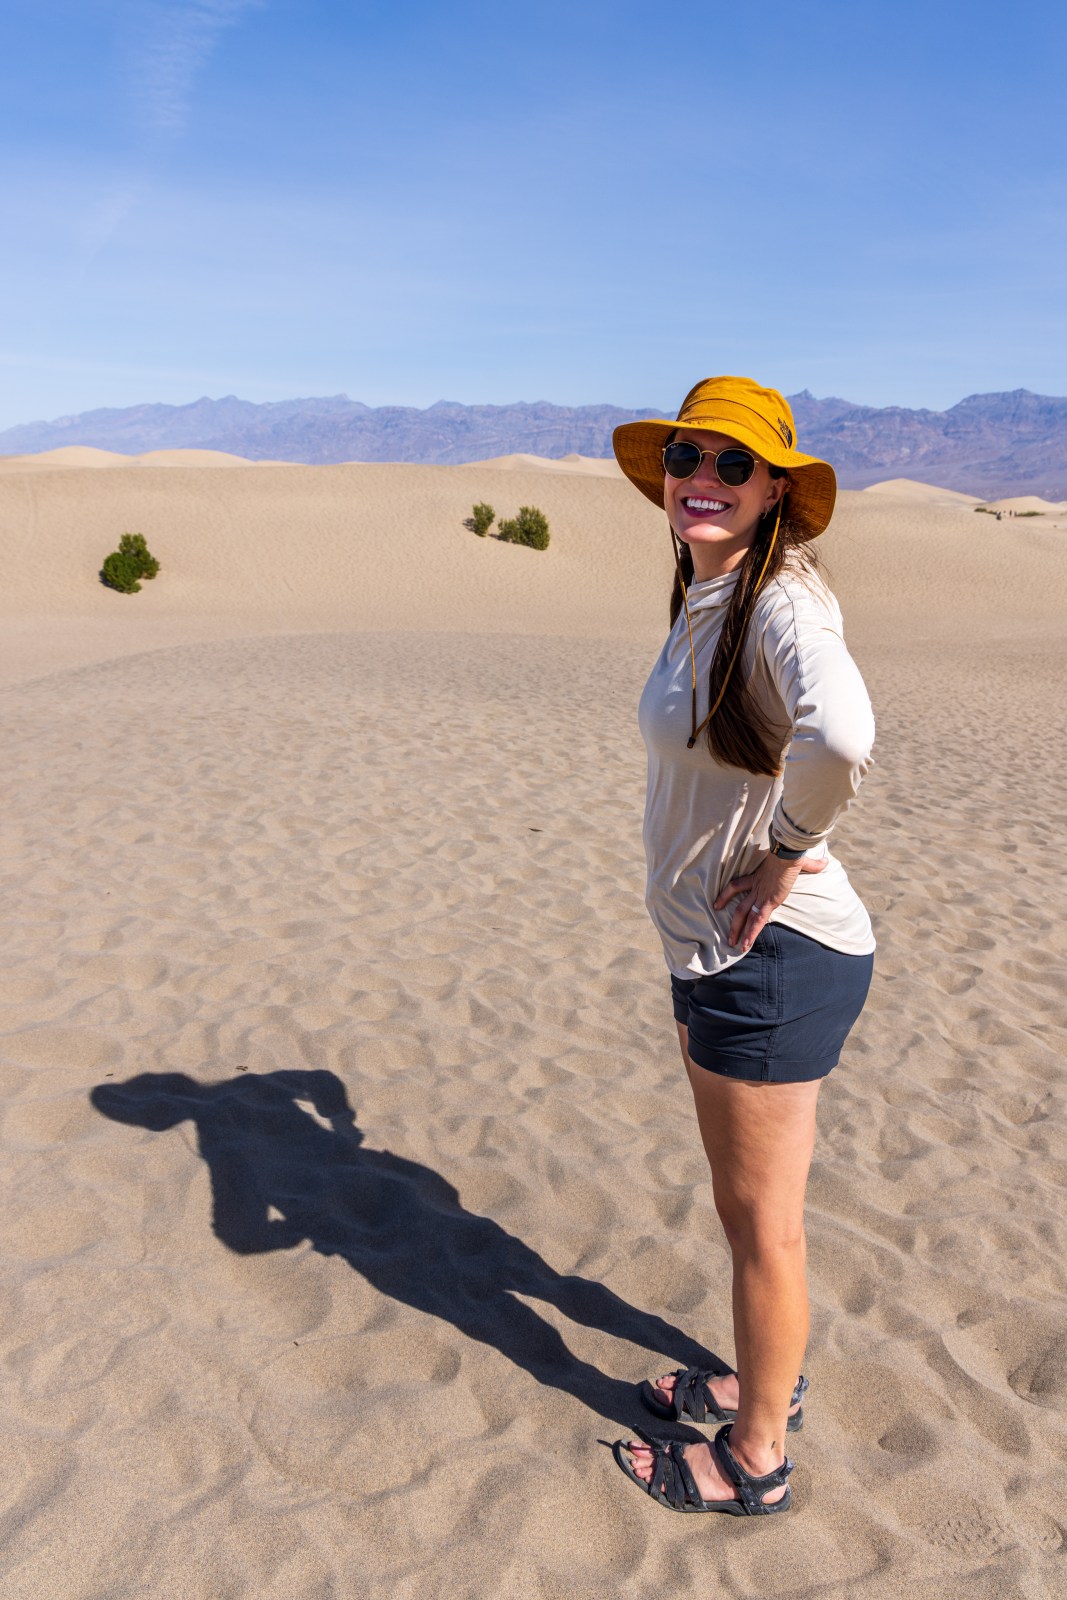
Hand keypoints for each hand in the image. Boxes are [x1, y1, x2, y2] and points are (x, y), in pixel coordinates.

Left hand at [714, 852, 828, 952]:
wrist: (788, 852)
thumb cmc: (791, 853)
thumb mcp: (799, 861)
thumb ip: (811, 865)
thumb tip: (825, 863)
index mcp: (757, 877)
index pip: (737, 886)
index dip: (726, 895)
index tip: (717, 904)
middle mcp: (756, 888)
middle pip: (739, 907)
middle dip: (733, 923)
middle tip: (728, 936)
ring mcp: (761, 896)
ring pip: (744, 916)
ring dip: (738, 931)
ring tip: (734, 945)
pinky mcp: (768, 902)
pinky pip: (757, 921)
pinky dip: (751, 933)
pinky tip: (746, 945)